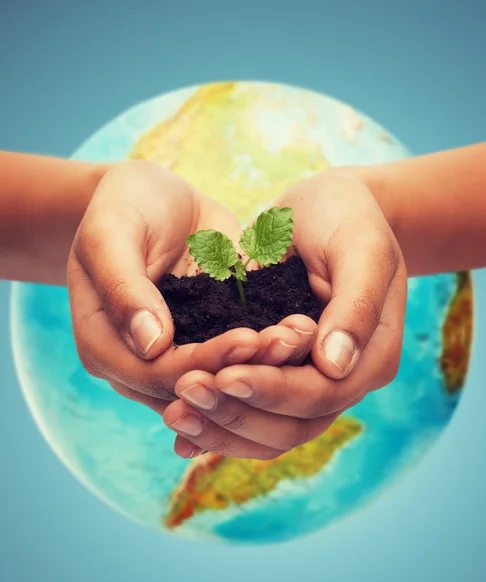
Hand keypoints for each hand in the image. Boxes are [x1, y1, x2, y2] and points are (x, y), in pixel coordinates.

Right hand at [67, 161, 314, 415]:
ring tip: (301, 335)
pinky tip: (299, 330)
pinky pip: (235, 353)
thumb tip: (151, 345)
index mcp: (103, 345)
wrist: (152, 197)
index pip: (154, 372)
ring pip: (219, 377)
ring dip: (263, 364)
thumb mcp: (111, 233)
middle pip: (193, 384)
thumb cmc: (123, 205)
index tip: (248, 338)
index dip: (202, 362)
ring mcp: (175, 353)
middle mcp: (138, 362)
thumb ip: (123, 287)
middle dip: (244, 368)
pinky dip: (266, 347)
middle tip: (290, 341)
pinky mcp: (205, 338)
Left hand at [165, 169, 406, 457]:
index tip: (224, 375)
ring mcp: (309, 382)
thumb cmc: (348, 218)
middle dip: (237, 412)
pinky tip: (181, 428)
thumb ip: (355, 304)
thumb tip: (334, 365)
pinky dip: (219, 425)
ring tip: (173, 413)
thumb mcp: (361, 248)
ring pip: (268, 432)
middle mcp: (341, 380)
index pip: (321, 393)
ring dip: (221, 427)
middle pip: (292, 426)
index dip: (272, 390)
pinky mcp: (280, 374)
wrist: (329, 211)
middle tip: (185, 391)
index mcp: (371, 357)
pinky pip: (252, 413)